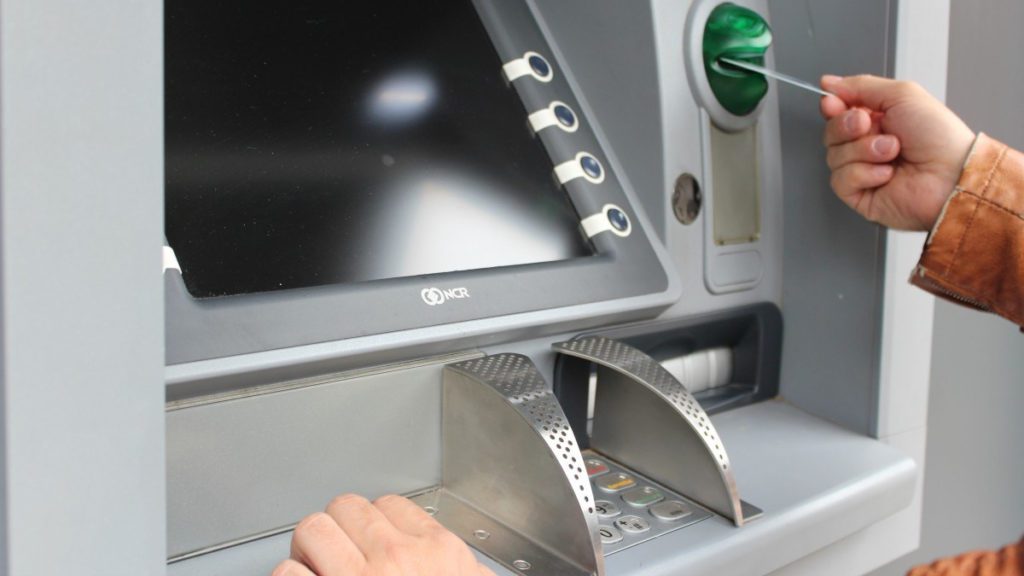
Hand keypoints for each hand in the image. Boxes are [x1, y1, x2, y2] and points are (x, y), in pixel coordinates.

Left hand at [273, 494, 496, 575]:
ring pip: (313, 529)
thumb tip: (471, 566)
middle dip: (338, 530)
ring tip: (314, 567)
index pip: (393, 505)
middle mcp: (397, 560)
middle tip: (336, 553)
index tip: (371, 541)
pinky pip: (288, 572)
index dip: (375, 523)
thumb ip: (469, 570)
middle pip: (348, 507)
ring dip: (308, 551)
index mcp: (439, 554)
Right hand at [820, 74, 974, 230]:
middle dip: (847, 126)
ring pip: (833, 156)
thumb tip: (829, 83)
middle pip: (831, 133)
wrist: (951, 174)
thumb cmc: (939, 137)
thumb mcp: (902, 94)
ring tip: (892, 152)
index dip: (832, 106)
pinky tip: (887, 174)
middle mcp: (866, 144)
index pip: (837, 111)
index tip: (834, 103)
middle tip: (869, 126)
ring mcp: (861, 170)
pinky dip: (864, 173)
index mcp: (876, 120)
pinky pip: (840, 180)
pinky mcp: (858, 194)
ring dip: (864, 151)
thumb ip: (861, 85)